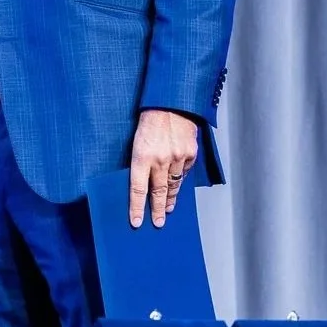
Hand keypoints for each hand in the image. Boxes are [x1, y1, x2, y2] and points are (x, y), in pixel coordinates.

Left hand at [127, 109, 200, 227]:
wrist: (171, 103)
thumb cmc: (149, 121)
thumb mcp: (136, 141)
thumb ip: (138, 162)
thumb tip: (140, 182)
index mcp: (141, 157)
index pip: (137, 189)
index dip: (137, 208)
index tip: (137, 222)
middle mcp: (160, 160)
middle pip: (158, 192)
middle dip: (157, 210)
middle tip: (158, 223)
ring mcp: (177, 157)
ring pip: (173, 185)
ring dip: (170, 198)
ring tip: (167, 208)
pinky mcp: (190, 153)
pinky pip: (184, 172)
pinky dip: (180, 178)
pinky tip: (177, 184)